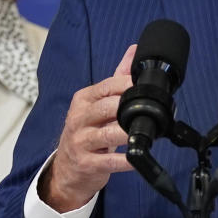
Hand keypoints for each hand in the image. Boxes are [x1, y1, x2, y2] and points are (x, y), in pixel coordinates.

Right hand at [39, 45, 136, 211]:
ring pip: (107, 133)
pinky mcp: (86, 163)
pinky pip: (108, 161)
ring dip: (128, 132)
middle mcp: (78, 118)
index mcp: (83, 100)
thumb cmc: (86, 131)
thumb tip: (135, 50)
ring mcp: (80, 141)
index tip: (147, 87)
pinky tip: (136, 158)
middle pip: (106, 108)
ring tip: (147, 132)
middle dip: (129, 107)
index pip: (106, 87)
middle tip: (150, 109)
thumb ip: (117, 78)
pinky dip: (125, 160)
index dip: (127, 85)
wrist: (67, 168)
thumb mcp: (97, 104)